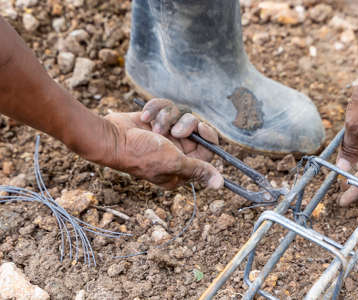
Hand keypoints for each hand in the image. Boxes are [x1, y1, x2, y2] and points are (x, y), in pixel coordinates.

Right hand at [100, 99, 222, 188]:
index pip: (209, 150)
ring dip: (167, 117)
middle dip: (185, 124)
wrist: (111, 137)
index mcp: (183, 168)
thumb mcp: (174, 162)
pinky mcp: (156, 120)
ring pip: (181, 114)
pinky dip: (156, 109)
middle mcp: (176, 151)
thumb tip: (220, 185)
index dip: (207, 136)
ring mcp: (166, 135)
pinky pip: (166, 106)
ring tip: (153, 126)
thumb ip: (198, 169)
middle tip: (174, 131)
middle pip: (197, 129)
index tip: (201, 128)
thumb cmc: (141, 154)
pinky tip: (145, 117)